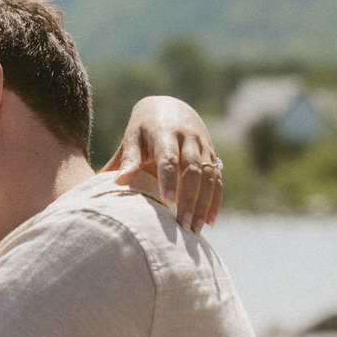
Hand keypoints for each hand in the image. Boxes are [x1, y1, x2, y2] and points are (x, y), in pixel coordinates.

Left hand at [109, 96, 222, 231]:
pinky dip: (214, 201)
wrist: (170, 107)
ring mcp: (203, 147)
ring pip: (209, 176)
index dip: (169, 179)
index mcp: (165, 132)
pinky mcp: (212, 156)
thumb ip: (128, 160)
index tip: (167, 201)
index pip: (169, 157)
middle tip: (182, 224)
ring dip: (204, 204)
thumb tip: (119, 182)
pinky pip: (217, 180)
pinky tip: (209, 222)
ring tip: (195, 230)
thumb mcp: (132, 138)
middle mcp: (188, 138)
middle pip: (193, 169)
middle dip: (189, 198)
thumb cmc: (143, 129)